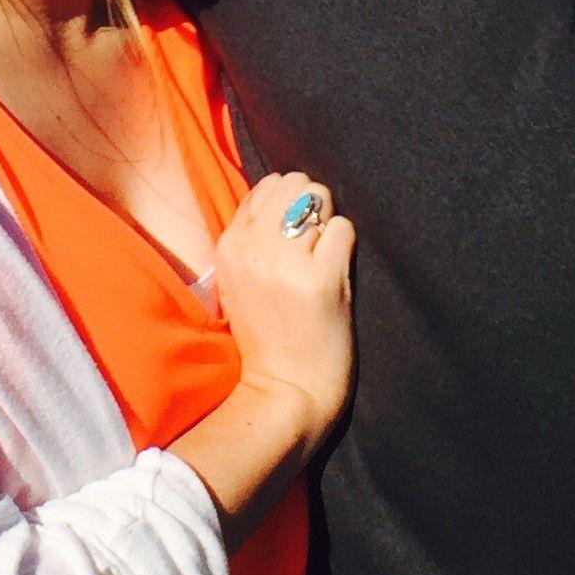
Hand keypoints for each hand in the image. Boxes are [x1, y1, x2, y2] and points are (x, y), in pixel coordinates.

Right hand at [210, 170, 355, 446]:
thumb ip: (253, 237)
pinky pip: (343, 229)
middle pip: (295, 183)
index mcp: (229, 247)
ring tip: (322, 260)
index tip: (293, 235)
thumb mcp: (238, 281)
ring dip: (328, 226)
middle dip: (310, 206)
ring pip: (320, 199)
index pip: (265, 186)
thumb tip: (285, 192)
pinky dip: (345, 248)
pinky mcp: (322, 279)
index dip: (287, 204)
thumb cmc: (267, 336)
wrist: (285, 391)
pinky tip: (335, 275)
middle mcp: (254, 249)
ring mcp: (288, 263)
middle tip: (313, 244)